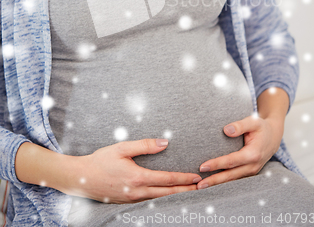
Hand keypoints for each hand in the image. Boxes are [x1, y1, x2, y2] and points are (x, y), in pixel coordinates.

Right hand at [66, 138, 201, 202]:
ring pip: (159, 199)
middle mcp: (138, 192)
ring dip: (175, 196)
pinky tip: (167, 196)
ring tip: (189, 192)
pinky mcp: (127, 202)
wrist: (81, 178)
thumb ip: (144, 145)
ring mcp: (133, 200)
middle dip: (185, 191)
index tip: (196, 177)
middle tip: (201, 188)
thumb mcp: (122, 147)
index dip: (183, 179)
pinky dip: (162, 199)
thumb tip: (164, 143)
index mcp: (138, 178)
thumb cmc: (101, 160)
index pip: (167, 180)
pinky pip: (150, 201)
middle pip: (167, 193)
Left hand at [196, 114, 283, 188]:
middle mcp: (253, 166)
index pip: (231, 161)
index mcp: (253, 154)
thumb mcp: (253, 122)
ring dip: (217, 185)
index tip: (202, 166)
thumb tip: (226, 130)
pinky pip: (235, 180)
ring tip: (201, 188)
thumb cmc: (261, 128)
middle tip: (198, 185)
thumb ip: (240, 125)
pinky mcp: (249, 173)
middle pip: (230, 175)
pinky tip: (212, 184)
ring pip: (232, 180)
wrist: (273, 136)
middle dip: (214, 180)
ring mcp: (252, 171)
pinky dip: (224, 183)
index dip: (216, 164)